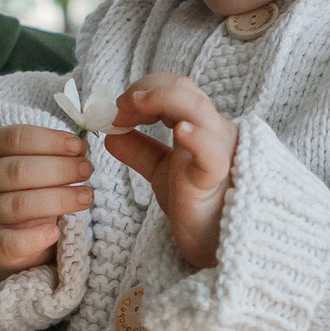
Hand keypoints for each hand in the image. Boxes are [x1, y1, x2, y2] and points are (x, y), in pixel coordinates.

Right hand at [0, 125, 92, 280]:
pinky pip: (10, 242)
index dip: (50, 141)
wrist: (6, 229)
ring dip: (59, 199)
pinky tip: (55, 232)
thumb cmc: (27, 188)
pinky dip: (34, 238)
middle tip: (87, 170)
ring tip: (86, 197)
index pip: (16, 138)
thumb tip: (81, 148)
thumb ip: (56, 154)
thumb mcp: (36, 163)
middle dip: (60, 169)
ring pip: (19, 204)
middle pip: (19, 170)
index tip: (78, 147)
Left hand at [103, 75, 236, 269]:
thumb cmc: (197, 203)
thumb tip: (111, 134)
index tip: (116, 110)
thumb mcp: (161, 171)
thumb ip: (140, 151)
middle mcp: (212, 129)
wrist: (216, 241)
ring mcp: (218, 149)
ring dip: (163, 100)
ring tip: (135, 106)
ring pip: (198, 109)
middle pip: (184, 90)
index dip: (142, 91)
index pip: (174, 88)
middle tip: (119, 107)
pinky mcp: (217, 176)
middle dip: (147, 91)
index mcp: (198, 125)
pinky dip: (196, 137)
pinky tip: (179, 131)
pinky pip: (211, 152)